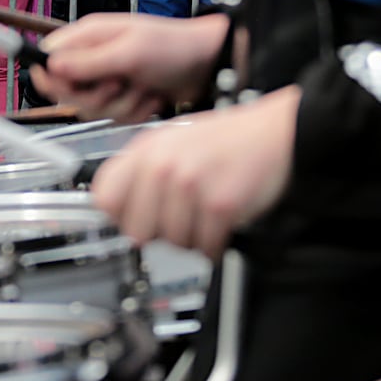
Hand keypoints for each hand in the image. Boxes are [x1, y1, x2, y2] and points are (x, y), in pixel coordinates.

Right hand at [31, 12, 228, 122]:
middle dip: (94, 96)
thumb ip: (88, 62)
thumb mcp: (129, 53)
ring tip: (142, 88)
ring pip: (91, 109)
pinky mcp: (122, 97)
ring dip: (120, 105)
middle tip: (118, 84)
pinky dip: (134, 112)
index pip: (48, 59)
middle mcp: (93, 57)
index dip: (53, 77)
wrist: (208, 66)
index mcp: (88, 37)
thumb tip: (50, 65)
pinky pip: (113, 117)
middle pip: (67, 91)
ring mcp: (107, 79)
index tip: (69, 86)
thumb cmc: (174, 47)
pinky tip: (151, 97)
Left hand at [89, 85, 298, 256]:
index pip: (105, 198)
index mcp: (146, 149)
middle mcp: (162, 165)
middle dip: (158, 233)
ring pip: (172, 243)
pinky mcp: (219, 205)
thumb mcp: (172, 142)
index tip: (131, 220)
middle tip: (179, 220)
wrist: (276, 133)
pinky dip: (214, 245)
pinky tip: (221, 225)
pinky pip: (204, 247)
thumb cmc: (227, 141)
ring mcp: (189, 184)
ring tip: (205, 217)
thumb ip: (141, 172)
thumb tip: (113, 209)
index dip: (118, 216)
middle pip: (136, 231)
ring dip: (191, 239)